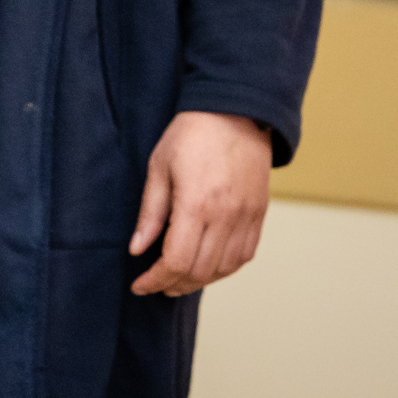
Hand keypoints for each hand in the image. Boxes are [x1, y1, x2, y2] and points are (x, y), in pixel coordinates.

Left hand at [128, 110, 271, 296]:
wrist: (235, 112)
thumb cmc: (191, 135)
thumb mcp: (158, 168)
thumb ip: (150, 214)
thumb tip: (137, 250)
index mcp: (197, 205)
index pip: (177, 261)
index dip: (156, 280)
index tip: (141, 285)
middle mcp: (226, 216)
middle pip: (201, 271)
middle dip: (174, 284)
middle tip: (156, 284)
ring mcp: (247, 217)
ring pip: (225, 268)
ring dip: (200, 280)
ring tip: (179, 279)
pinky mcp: (259, 214)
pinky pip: (245, 255)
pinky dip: (225, 268)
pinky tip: (208, 266)